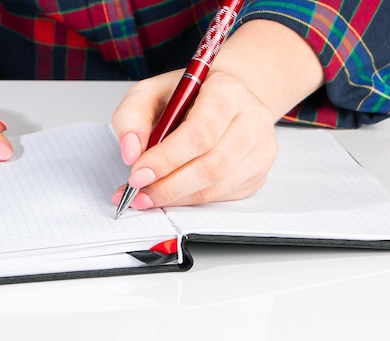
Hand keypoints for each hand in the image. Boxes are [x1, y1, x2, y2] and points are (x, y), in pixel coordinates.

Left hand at [111, 19, 323, 208]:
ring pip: (216, 187)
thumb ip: (131, 117)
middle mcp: (252, 120)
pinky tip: (171, 193)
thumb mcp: (151, 92)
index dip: (167, 159)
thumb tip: (130, 153)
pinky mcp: (258, 173)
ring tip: (146, 196)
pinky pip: (221, 196)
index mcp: (228, 91)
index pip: (200, 133)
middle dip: (168, 186)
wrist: (227, 97)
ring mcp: (260, 149)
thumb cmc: (189, 95)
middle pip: (211, 166)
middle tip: (137, 192)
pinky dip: (189, 200)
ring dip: (176, 198)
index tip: (137, 173)